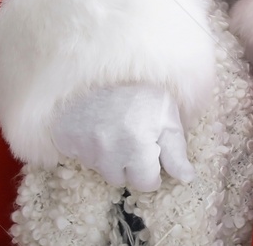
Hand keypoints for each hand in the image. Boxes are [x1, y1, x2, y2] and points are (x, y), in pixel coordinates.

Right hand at [51, 83, 194, 192]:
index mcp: (137, 147)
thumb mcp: (167, 115)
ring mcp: (84, 150)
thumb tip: (187, 178)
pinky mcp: (65, 143)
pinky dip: (92, 148)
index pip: (146, 183)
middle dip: (132, 165)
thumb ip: (176, 150)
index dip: (153, 171)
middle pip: (122, 179)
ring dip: (111, 158)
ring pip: (102, 170)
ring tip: (116, 131)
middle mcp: (108, 154)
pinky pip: (83, 158)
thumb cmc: (139, 91)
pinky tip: (99, 128)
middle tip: (135, 139)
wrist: (98, 69)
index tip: (153, 155)